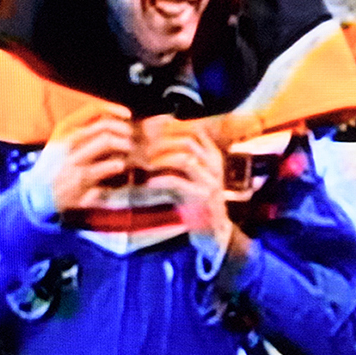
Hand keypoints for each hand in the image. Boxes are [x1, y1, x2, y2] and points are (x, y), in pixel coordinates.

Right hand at [25, 107, 135, 213]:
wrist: (38, 193)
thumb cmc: (54, 165)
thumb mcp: (60, 141)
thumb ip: (82, 130)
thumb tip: (111, 119)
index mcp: (63, 128)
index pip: (92, 109)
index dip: (114, 109)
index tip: (128, 115)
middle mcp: (68, 141)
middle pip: (104, 126)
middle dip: (124, 130)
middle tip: (131, 137)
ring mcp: (74, 159)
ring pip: (107, 142)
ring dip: (125, 145)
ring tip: (129, 151)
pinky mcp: (82, 178)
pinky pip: (109, 165)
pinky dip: (119, 164)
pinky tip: (120, 166)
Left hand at [136, 117, 243, 260]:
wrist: (213, 228)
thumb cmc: (193, 195)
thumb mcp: (186, 171)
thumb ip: (173, 152)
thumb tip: (148, 129)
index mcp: (210, 153)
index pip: (192, 128)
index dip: (167, 126)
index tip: (146, 131)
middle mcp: (214, 163)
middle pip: (187, 139)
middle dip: (160, 141)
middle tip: (141, 148)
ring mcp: (210, 180)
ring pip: (185, 158)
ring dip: (159, 159)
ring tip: (144, 164)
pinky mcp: (202, 198)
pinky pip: (180, 182)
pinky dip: (161, 180)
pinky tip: (149, 182)